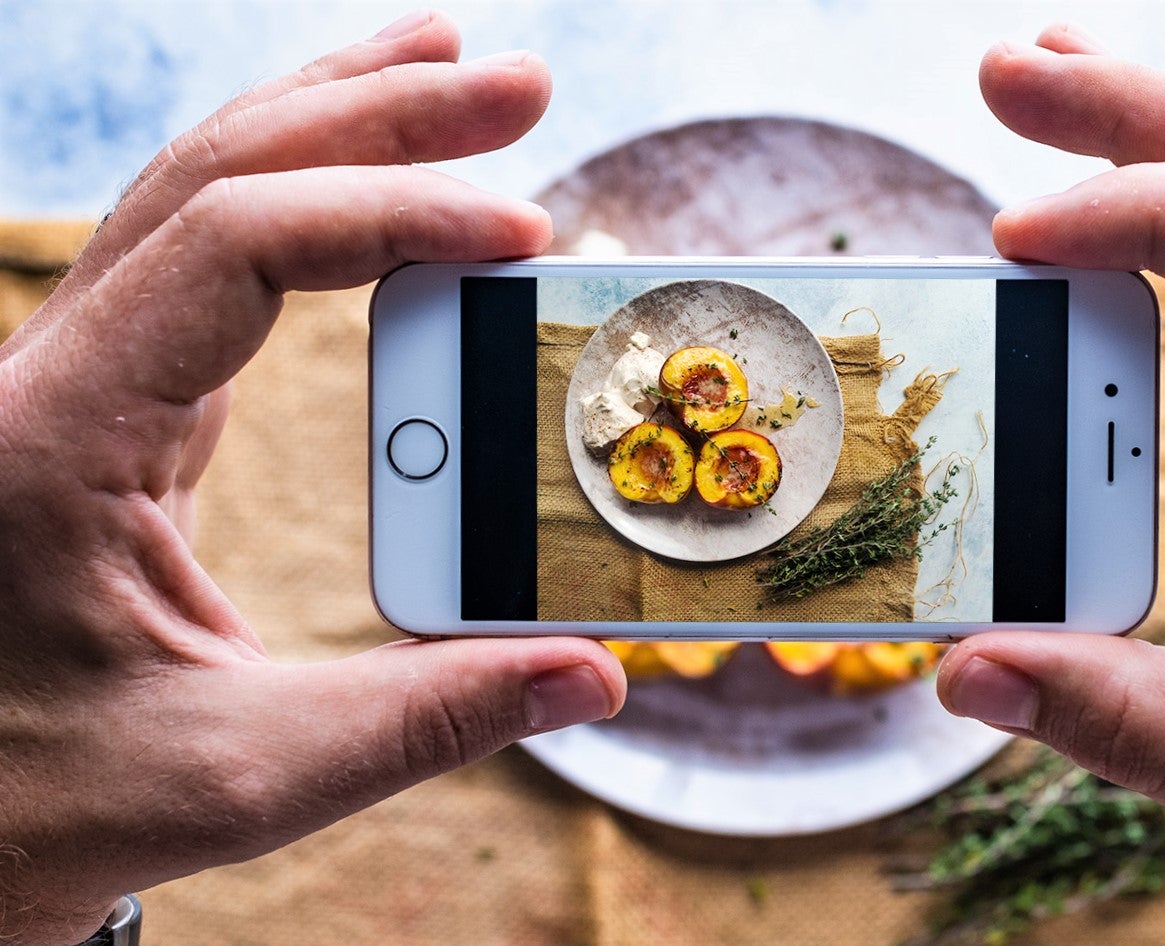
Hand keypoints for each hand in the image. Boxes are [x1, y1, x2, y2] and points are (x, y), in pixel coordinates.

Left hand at [0, 13, 624, 943]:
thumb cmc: (42, 801)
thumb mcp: (240, 777)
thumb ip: (425, 721)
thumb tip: (592, 676)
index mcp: (56, 435)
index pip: (232, 247)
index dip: (388, 219)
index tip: (522, 237)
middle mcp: (54, 375)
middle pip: (216, 172)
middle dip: (374, 113)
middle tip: (517, 86)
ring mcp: (81, 376)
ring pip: (202, 188)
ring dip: (334, 121)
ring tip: (452, 71)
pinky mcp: (119, 400)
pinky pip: (213, 254)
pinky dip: (308, 192)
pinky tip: (379, 177)